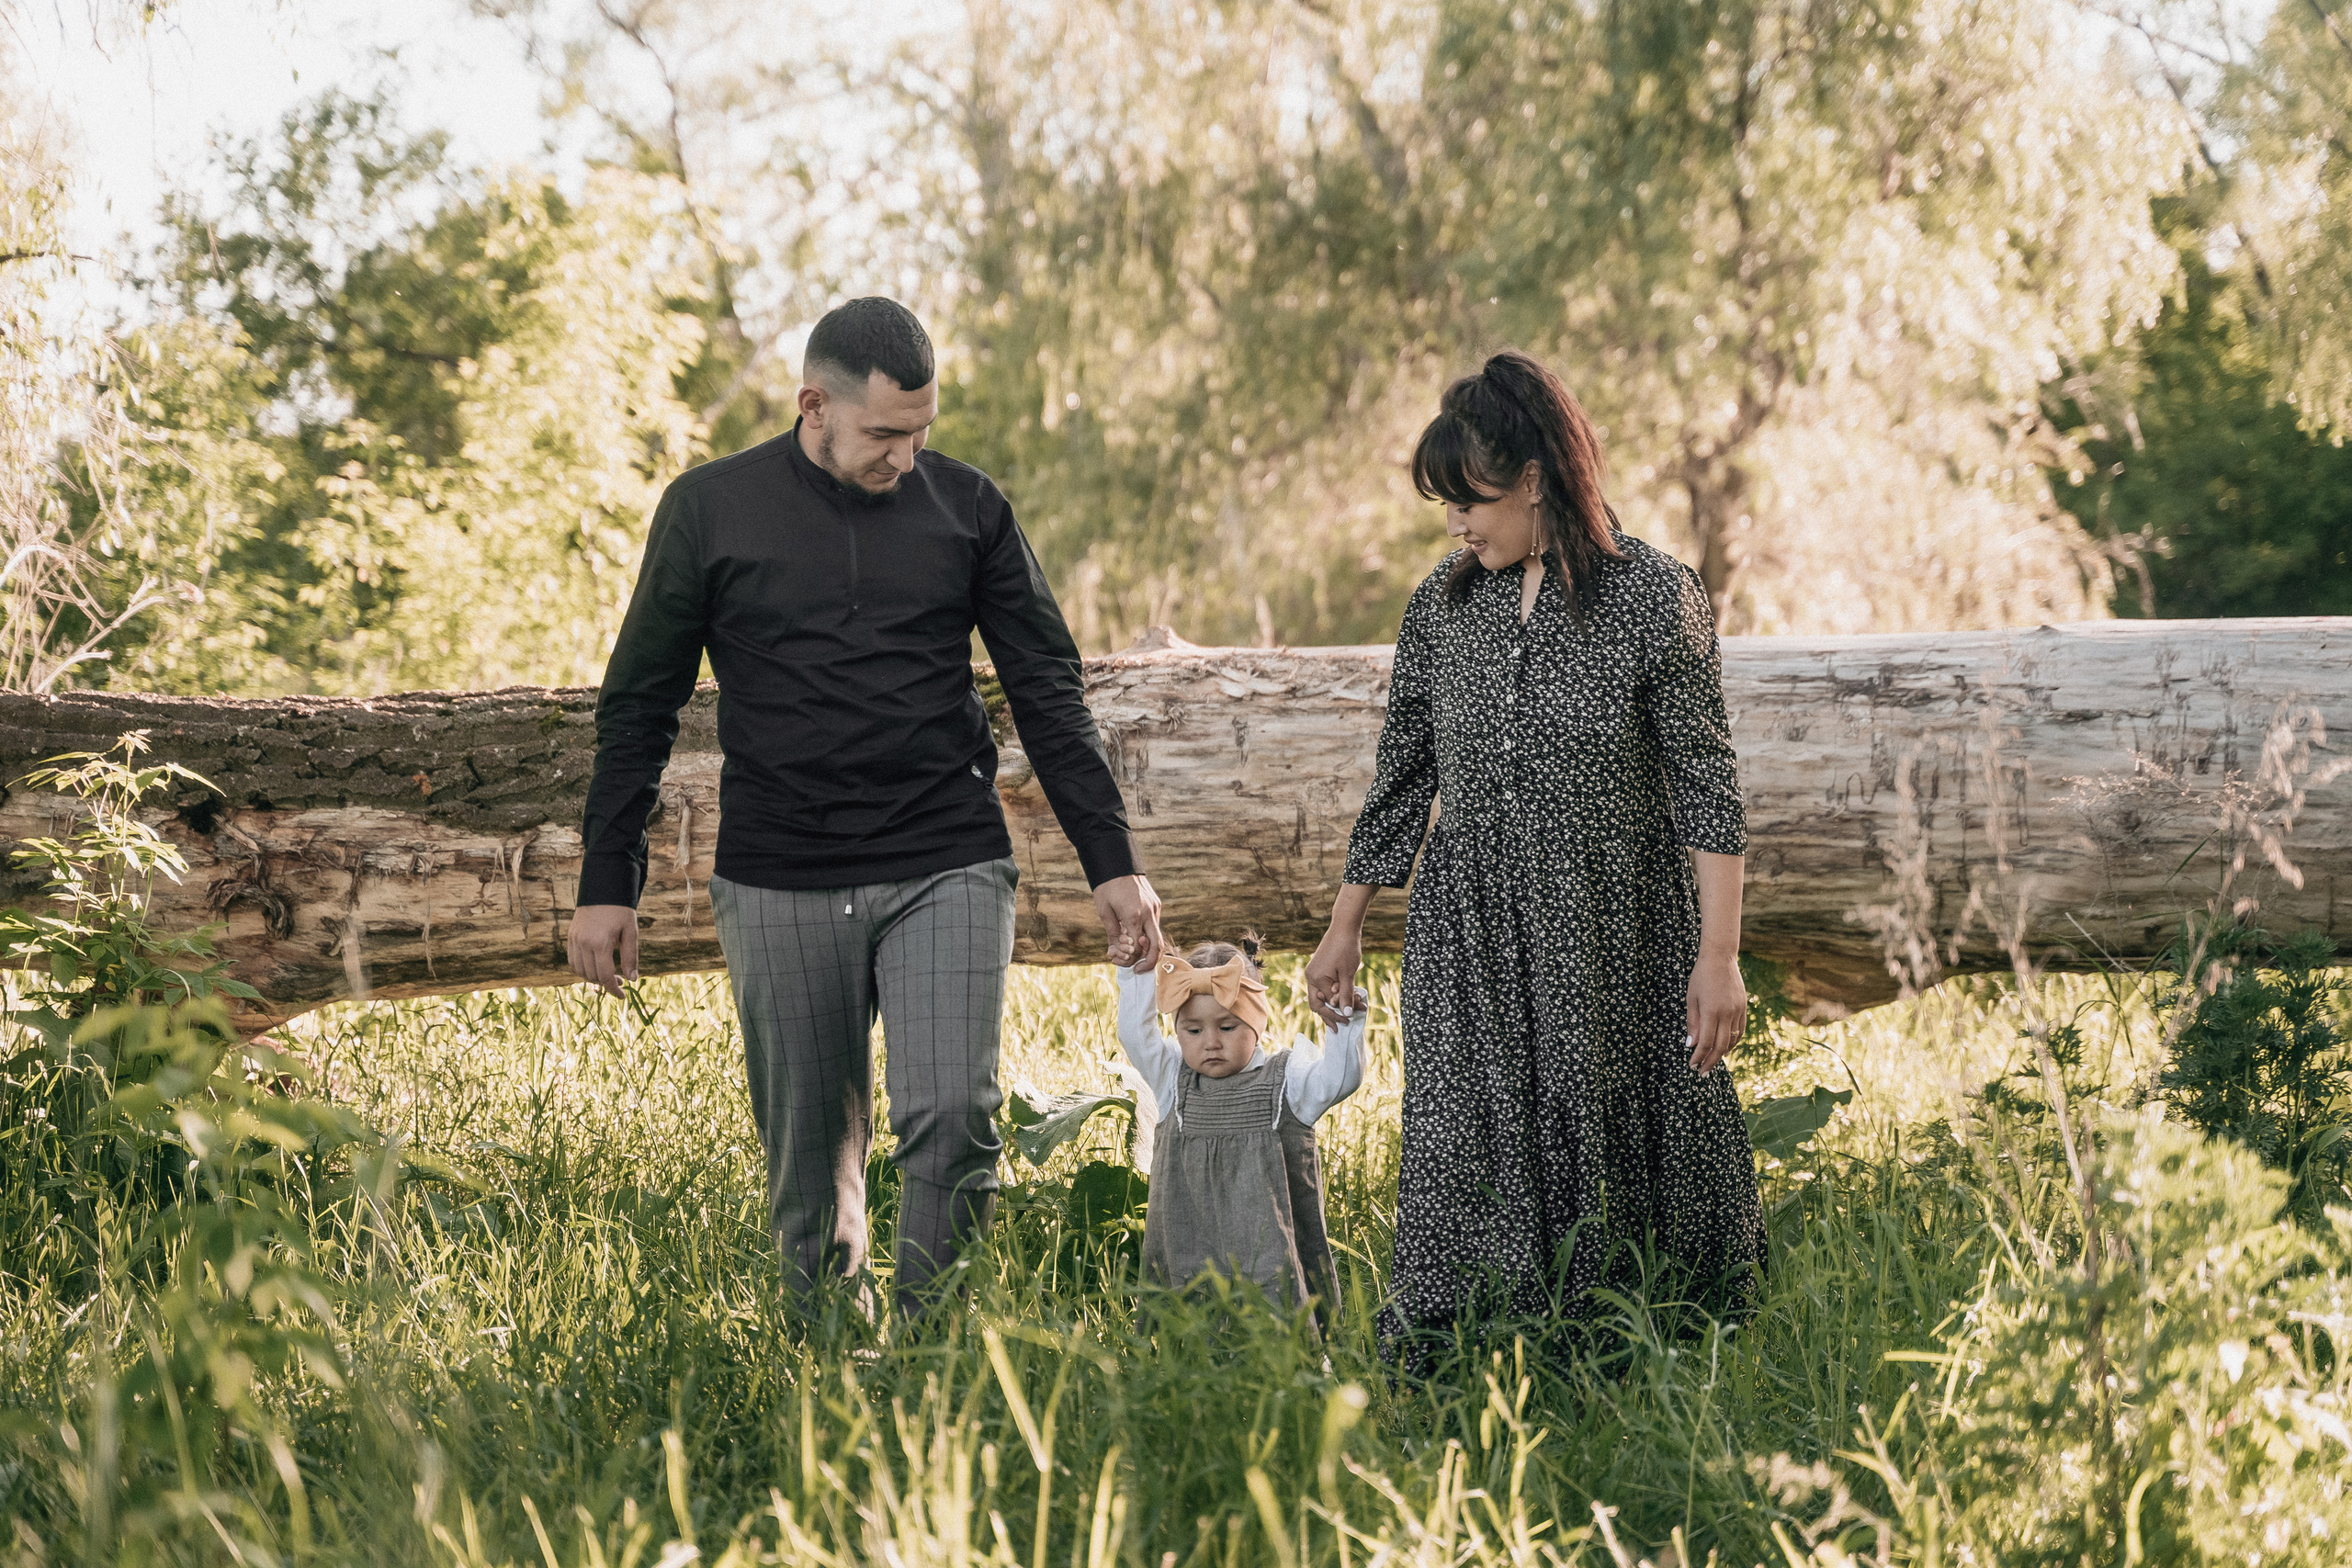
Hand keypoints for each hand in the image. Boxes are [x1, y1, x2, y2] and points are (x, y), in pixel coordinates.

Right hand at [568, 904, 640, 997]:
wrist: (603, 889)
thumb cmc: (620, 910)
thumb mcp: (630, 932)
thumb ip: (630, 957)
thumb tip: (632, 980)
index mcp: (600, 943)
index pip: (605, 975)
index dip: (614, 988)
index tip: (623, 996)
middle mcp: (584, 943)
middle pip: (592, 975)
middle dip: (606, 983)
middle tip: (621, 980)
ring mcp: (574, 940)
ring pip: (579, 971)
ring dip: (593, 977)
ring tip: (608, 974)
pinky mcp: (570, 937)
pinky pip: (572, 961)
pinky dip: (582, 968)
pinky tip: (595, 967)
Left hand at [1093, 874, 1163, 968]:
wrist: (1117, 862)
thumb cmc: (1107, 886)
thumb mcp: (1104, 912)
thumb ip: (1113, 934)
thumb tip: (1114, 953)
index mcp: (1134, 916)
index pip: (1137, 948)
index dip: (1128, 958)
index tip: (1115, 960)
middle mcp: (1149, 913)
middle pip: (1157, 946)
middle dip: (1149, 962)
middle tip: (1137, 970)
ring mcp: (1155, 908)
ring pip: (1158, 936)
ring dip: (1146, 949)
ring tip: (1131, 953)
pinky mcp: (1156, 904)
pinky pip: (1154, 925)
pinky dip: (1146, 935)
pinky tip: (1133, 936)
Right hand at [1305, 926, 1363, 1027]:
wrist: (1344, 928)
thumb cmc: (1346, 949)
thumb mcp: (1348, 975)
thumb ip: (1346, 995)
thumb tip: (1346, 1014)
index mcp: (1315, 979)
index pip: (1325, 1004)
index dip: (1337, 1013)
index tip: (1349, 1020)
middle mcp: (1311, 977)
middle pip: (1317, 1004)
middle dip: (1331, 1015)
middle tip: (1342, 1025)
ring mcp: (1314, 972)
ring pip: (1322, 996)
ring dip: (1336, 1004)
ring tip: (1352, 1008)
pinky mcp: (1319, 969)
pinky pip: (1324, 987)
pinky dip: (1335, 993)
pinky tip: (1347, 997)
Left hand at [1686, 951, 1746, 1072]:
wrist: (1720, 958)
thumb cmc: (1700, 977)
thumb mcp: (1691, 999)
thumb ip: (1693, 1023)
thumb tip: (1692, 1045)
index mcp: (1711, 1011)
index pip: (1706, 1042)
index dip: (1699, 1057)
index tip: (1692, 1065)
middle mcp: (1727, 1013)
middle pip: (1721, 1046)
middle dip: (1711, 1061)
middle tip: (1702, 1072)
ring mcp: (1737, 1011)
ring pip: (1732, 1040)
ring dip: (1722, 1053)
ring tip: (1712, 1061)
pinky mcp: (1743, 1008)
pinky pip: (1739, 1030)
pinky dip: (1733, 1041)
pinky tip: (1725, 1047)